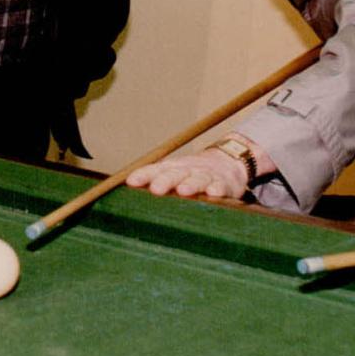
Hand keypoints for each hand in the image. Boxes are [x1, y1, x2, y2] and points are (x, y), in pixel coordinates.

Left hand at [126, 138, 265, 199]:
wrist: (227, 162)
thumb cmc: (192, 173)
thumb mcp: (173, 173)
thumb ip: (153, 180)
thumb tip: (127, 188)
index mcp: (173, 168)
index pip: (155, 170)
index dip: (144, 175)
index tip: (131, 182)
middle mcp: (188, 170)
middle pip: (175, 173)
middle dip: (166, 181)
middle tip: (156, 189)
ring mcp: (206, 176)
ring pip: (198, 179)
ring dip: (191, 184)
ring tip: (184, 191)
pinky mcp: (224, 184)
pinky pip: (221, 186)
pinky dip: (217, 189)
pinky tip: (214, 193)